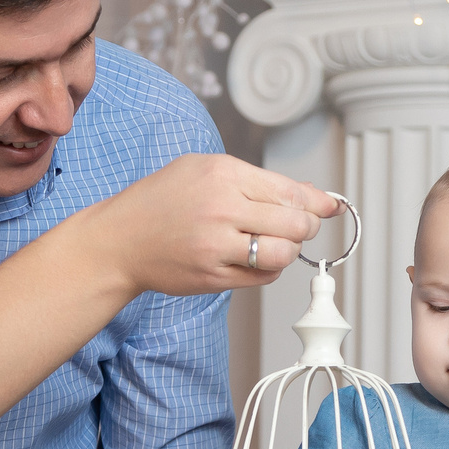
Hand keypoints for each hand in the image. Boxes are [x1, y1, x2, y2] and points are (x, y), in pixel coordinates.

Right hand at [82, 153, 336, 298]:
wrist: (120, 240)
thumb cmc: (161, 201)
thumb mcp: (205, 170)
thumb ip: (259, 180)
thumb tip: (311, 193)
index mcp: (223, 174)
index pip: (291, 191)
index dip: (317, 202)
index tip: (329, 207)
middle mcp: (222, 209)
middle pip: (296, 224)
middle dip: (306, 226)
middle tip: (297, 226)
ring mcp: (217, 246)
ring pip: (284, 254)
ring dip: (290, 251)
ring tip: (276, 243)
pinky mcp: (214, 277)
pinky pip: (262, 277)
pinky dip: (269, 269)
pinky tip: (254, 257)